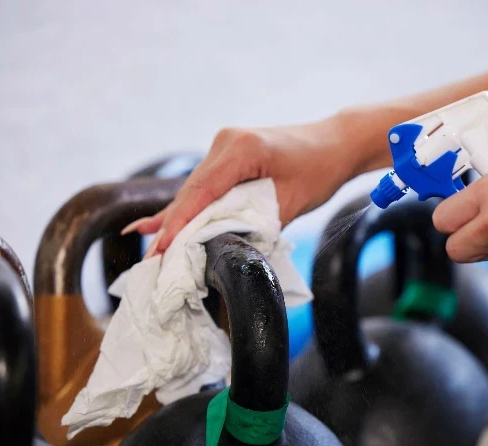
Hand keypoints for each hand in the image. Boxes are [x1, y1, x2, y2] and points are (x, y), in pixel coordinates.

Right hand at [123, 117, 364, 257]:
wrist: (336, 144)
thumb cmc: (320, 170)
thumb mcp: (291, 202)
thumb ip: (257, 222)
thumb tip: (226, 246)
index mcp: (242, 149)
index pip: (202, 191)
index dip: (180, 223)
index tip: (162, 248)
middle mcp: (226, 142)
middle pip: (192, 192)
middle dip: (171, 228)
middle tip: (151, 260)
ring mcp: (224, 147)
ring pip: (194, 191)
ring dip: (175, 221)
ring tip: (152, 251)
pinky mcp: (227, 156)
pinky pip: (203, 187)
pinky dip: (186, 209)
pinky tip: (153, 225)